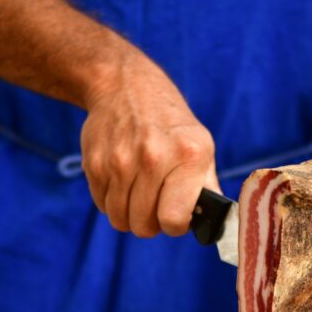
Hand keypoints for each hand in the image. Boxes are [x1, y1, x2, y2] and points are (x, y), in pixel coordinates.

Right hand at [81, 57, 219, 237]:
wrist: (124, 85)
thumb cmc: (169, 122)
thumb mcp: (200, 144)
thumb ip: (207, 184)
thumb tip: (216, 220)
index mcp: (187, 155)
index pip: (174, 220)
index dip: (175, 225)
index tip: (176, 216)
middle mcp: (152, 158)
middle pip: (144, 225)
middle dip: (151, 223)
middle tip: (156, 205)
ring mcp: (120, 161)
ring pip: (120, 220)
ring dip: (129, 215)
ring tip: (139, 195)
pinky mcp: (95, 164)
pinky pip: (102, 206)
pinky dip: (112, 202)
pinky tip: (123, 183)